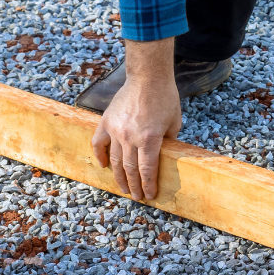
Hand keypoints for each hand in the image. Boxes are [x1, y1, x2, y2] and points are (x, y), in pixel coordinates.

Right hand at [91, 38, 180, 201]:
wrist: (148, 78)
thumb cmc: (165, 98)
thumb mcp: (174, 122)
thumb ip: (168, 140)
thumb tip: (164, 155)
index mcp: (150, 139)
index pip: (147, 169)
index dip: (148, 184)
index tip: (149, 195)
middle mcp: (131, 137)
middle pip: (130, 169)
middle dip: (134, 185)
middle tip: (137, 196)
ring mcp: (116, 130)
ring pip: (115, 160)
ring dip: (119, 176)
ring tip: (124, 188)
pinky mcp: (106, 122)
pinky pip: (98, 144)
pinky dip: (100, 156)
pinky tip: (104, 165)